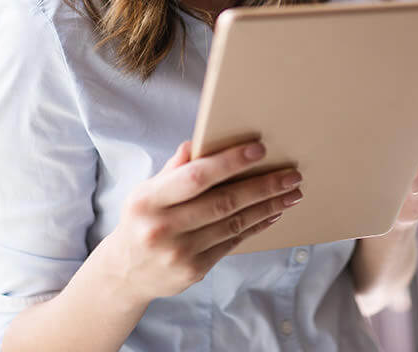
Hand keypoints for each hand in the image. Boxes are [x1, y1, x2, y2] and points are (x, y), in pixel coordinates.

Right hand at [98, 140, 302, 302]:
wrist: (126, 273)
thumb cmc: (142, 220)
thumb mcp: (146, 192)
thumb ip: (174, 170)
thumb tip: (198, 143)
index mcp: (148, 200)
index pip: (195, 177)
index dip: (229, 162)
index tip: (259, 150)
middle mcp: (162, 228)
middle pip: (223, 202)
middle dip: (263, 186)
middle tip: (292, 175)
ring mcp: (179, 252)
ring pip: (234, 224)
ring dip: (268, 207)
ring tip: (291, 193)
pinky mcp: (194, 271)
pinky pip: (232, 243)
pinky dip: (256, 226)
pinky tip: (273, 213)